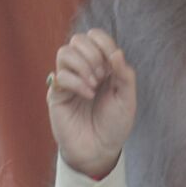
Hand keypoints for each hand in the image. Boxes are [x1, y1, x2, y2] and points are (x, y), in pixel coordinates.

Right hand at [48, 28, 136, 178]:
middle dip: (93, 54)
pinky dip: (77, 82)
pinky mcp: (58, 92)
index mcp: (104, 67)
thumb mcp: (127, 100)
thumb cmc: (115, 125)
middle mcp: (85, 69)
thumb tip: (116, 52)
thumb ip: (125, 75)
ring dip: (83, 65)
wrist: (99, 149)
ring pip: (65, 52)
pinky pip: (60, 75)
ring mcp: (69, 80)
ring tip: (94, 85)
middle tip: (102, 77)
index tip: (112, 60)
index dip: (103, 42)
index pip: (96, 38)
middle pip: (78, 39)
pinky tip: (88, 95)